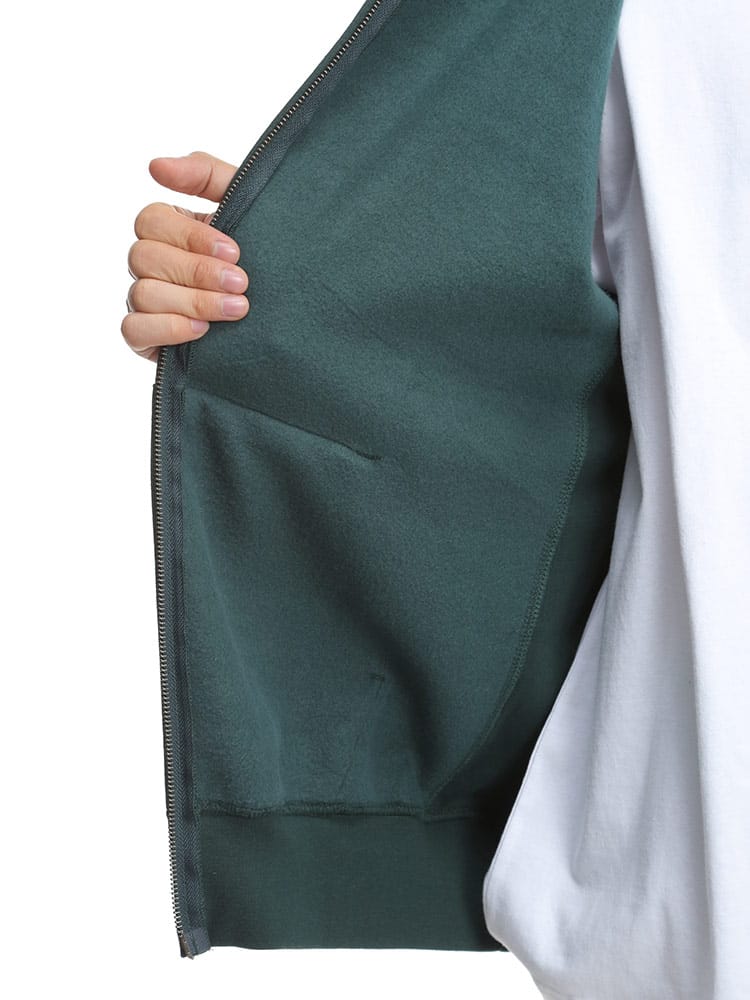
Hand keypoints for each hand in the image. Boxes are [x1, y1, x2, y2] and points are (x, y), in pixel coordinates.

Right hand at [122, 151, 249, 361]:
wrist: (285, 318)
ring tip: (236, 310)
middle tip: (241, 284)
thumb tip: (155, 166)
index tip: (235, 251)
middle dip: (197, 272)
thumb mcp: (245, 208)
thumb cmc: (262, 257)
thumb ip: (206, 175)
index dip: (190, 236)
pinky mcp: (145, 337)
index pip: (151, 220)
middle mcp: (150, 264)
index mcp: (168, 230)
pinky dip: (167, 328)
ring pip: (142, 293)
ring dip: (193, 302)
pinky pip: (132, 330)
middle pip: (143, 257)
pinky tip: (201, 331)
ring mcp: (144, 301)